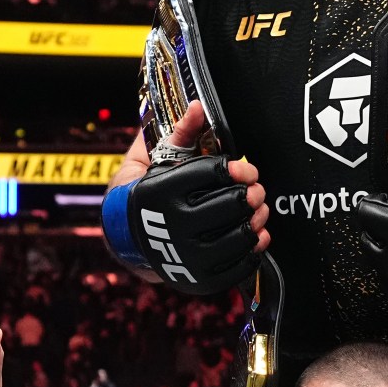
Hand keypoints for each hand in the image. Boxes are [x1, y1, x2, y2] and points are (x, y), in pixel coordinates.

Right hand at [106, 103, 267, 291]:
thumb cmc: (149, 194)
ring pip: (238, 236)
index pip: (211, 174)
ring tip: (258, 211)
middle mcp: (171, 226)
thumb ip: (180, 133)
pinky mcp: (199, 279)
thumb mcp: (156, 159)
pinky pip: (238, 267)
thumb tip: (198, 107)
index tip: (244, 168)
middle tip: (255, 190)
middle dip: (251, 194)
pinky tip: (254, 236)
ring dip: (256, 221)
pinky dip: (253, 251)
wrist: (129, 239)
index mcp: (159, 192)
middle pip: (230, 205)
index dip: (236, 168)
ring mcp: (186, 256)